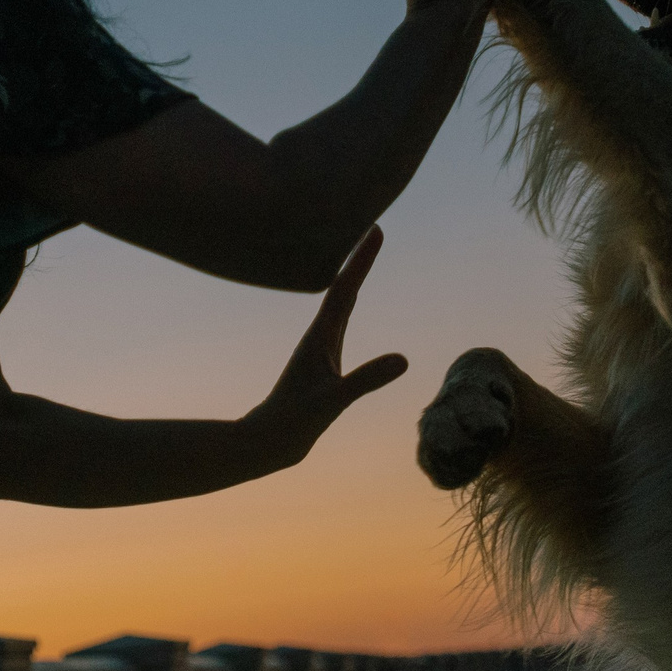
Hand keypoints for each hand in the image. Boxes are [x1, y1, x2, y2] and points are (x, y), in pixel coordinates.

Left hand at [244, 229, 408, 467]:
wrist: (268, 441)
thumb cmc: (295, 421)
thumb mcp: (334, 400)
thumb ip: (367, 379)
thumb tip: (403, 360)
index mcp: (321, 336)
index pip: (346, 288)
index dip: (362, 258)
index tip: (376, 229)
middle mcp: (319, 336)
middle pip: (343, 287)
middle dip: (360, 258)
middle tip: (374, 230)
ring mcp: (320, 347)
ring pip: (339, 301)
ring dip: (353, 276)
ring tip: (363, 256)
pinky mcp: (322, 361)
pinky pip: (339, 320)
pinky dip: (349, 303)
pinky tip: (349, 305)